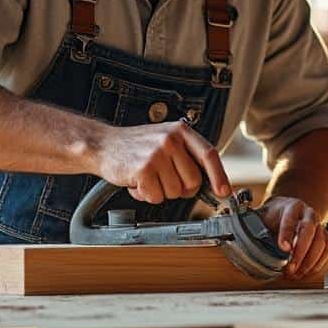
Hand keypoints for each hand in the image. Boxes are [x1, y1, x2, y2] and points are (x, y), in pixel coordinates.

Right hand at [94, 120, 230, 203]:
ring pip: (174, 192)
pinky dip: (146, 195)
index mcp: (180, 131)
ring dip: (160, 191)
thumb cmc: (136, 146)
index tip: (223, 191)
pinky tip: (137, 182)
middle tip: (163, 179)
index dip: (219, 176)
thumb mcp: (165, 140)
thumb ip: (186, 155)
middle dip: (180, 188)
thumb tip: (210, 181)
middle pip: (193, 181)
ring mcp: (157, 154)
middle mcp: (170, 140)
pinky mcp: (143, 169)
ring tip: (147, 177)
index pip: (209, 154)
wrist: (103, 145)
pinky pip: (156, 197)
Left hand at [256, 196, 327, 279]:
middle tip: (290, 268)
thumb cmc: (273, 217)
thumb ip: (254, 226)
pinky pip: (326, 249)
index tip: (283, 248)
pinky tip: (305, 272)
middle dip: (300, 252)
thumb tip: (238, 239)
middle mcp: (308, 213)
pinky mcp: (324, 235)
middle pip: (309, 230)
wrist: (287, 211)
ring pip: (321, 241)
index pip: (289, 219)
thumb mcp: (262, 217)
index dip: (286, 234)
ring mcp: (319, 224)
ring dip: (309, 261)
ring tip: (295, 274)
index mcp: (291, 206)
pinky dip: (317, 263)